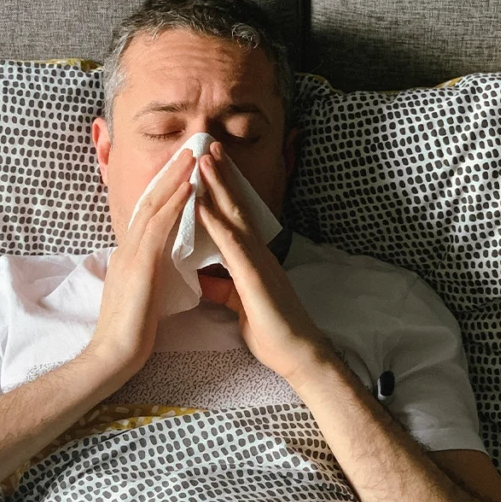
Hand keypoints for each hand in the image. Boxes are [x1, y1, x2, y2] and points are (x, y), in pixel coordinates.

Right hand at [87, 151, 195, 375]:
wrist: (112, 355)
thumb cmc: (130, 332)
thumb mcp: (141, 293)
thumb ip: (148, 273)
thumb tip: (160, 263)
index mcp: (129, 254)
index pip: (148, 213)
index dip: (164, 189)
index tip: (181, 169)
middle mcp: (128, 247)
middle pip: (149, 200)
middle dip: (169, 173)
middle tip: (188, 147)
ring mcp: (131, 253)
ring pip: (153, 205)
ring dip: (174, 178)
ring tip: (192, 155)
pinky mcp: (140, 265)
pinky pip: (159, 226)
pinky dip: (175, 203)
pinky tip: (191, 187)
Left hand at [195, 142, 334, 381]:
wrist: (298, 355)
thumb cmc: (272, 332)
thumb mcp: (238, 304)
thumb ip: (223, 286)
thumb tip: (203, 276)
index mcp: (254, 258)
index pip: (235, 216)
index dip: (222, 190)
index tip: (207, 165)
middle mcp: (259, 253)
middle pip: (237, 206)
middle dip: (220, 175)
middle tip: (206, 146)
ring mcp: (259, 262)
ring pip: (236, 216)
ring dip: (218, 187)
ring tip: (203, 160)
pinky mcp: (256, 277)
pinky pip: (233, 245)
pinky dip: (217, 223)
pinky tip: (203, 205)